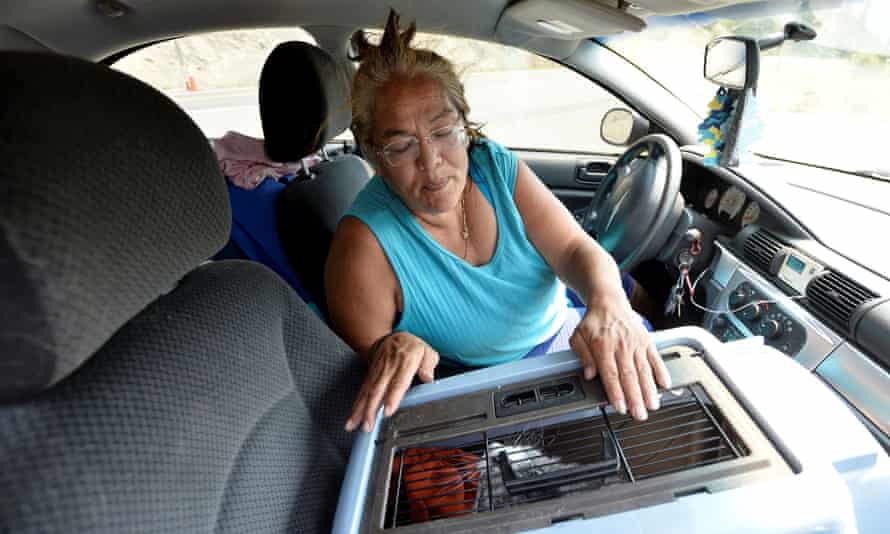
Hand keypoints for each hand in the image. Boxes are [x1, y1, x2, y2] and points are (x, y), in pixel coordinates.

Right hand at [345, 331, 439, 432]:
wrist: (394, 337)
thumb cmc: (412, 348)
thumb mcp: (427, 352)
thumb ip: (428, 365)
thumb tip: (428, 377)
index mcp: (405, 362)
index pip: (398, 382)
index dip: (392, 397)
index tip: (387, 411)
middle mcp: (388, 368)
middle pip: (378, 390)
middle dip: (371, 409)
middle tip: (368, 425)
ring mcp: (377, 372)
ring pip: (367, 392)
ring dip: (360, 410)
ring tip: (354, 425)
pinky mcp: (370, 376)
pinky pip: (362, 391)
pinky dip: (356, 405)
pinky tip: (353, 417)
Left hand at [569, 297, 670, 420]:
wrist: (609, 302)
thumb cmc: (594, 322)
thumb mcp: (578, 336)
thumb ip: (582, 355)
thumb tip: (589, 373)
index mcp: (603, 346)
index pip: (610, 374)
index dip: (616, 392)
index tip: (620, 406)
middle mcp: (622, 346)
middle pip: (629, 376)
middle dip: (635, 397)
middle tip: (639, 414)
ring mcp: (636, 344)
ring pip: (644, 370)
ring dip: (649, 389)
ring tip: (652, 405)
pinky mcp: (647, 342)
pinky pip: (656, 358)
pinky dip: (661, 371)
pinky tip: (665, 385)